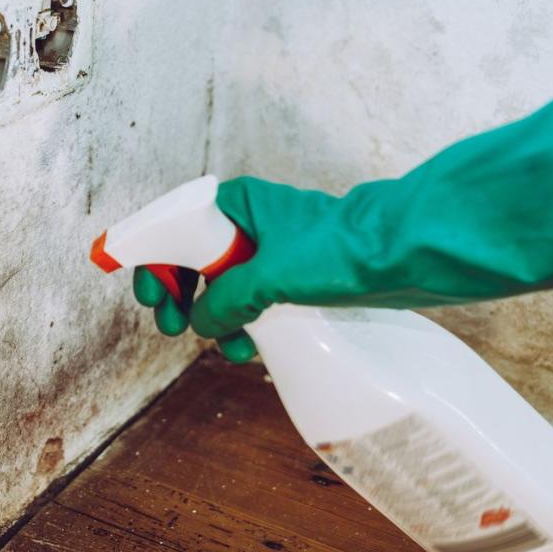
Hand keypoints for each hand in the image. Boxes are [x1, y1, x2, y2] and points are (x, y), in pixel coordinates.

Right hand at [131, 176, 344, 362]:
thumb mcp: (268, 275)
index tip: (148, 296)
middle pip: (191, 260)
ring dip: (213, 319)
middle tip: (172, 325)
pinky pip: (250, 302)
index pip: (174, 228)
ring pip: (221, 287)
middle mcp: (246, 223)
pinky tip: (248, 346)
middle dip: (180, 296)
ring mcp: (268, 251)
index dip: (155, 262)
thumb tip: (202, 322)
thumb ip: (225, 300)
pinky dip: (243, 324)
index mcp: (235, 204)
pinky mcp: (289, 277)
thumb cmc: (342, 247)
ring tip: (224, 347)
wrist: (404, 254)